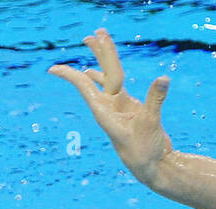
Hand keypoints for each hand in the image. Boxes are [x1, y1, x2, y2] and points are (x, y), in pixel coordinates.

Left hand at [49, 28, 173, 184]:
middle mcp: (110, 106)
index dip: (70, 76)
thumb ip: (155, 101)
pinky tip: (96, 71)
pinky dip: (110, 75)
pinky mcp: (130, 108)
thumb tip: (163, 78)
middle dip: (98, 53)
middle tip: (90, 34)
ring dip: (104, 59)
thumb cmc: (145, 151)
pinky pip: (117, 86)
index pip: (86, 86)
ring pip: (111, 76)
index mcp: (105, 111)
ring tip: (95, 40)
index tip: (52, 69)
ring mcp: (120, 106)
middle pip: (103, 73)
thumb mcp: (150, 124)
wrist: (152, 167)